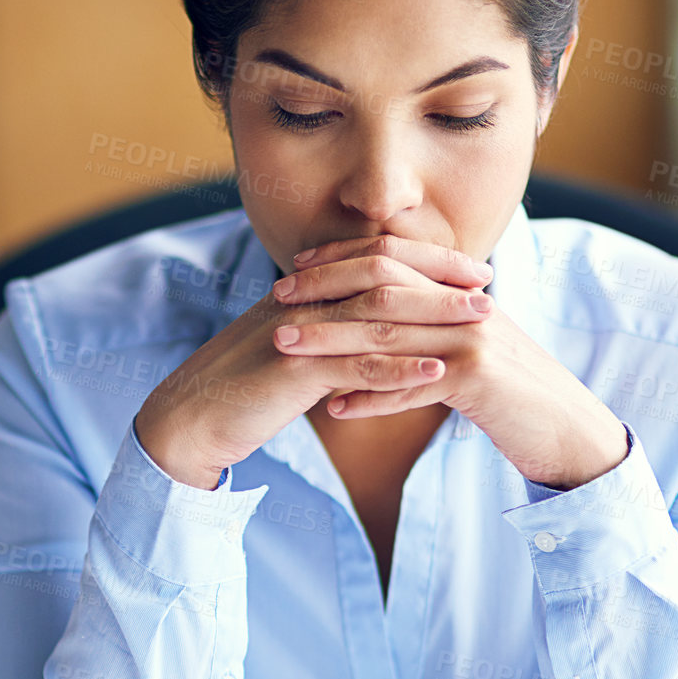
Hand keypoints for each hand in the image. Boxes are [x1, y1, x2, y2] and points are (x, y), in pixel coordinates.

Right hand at [132, 246, 491, 488]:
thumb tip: (369, 333)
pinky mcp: (292, 371)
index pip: (372, 258)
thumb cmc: (240, 391)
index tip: (470, 268)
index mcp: (302, 292)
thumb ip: (327, 336)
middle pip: (382, 274)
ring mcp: (298, 333)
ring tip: (483, 322)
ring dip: (435, 316)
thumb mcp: (289, 352)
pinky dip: (400, 367)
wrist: (188, 420)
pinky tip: (438, 372)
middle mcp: (301, 301)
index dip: (424, 259)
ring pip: (377, 314)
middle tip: (489, 284)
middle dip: (440, 278)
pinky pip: (355, 365)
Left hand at [274, 234, 628, 490]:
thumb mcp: (466, 350)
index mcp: (458, 291)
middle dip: (325, 290)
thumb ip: (427, 328)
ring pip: (389, 334)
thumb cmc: (510, 393)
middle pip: (383, 286)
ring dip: (332, 341)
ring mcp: (472, 339)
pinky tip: (335, 408)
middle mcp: (464, 304)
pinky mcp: (479, 379)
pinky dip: (371, 397)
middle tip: (276, 300)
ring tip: (286, 348)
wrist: (567, 429)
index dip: (340, 260)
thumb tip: (376, 324)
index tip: (295, 270)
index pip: (392, 258)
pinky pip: (413, 385)